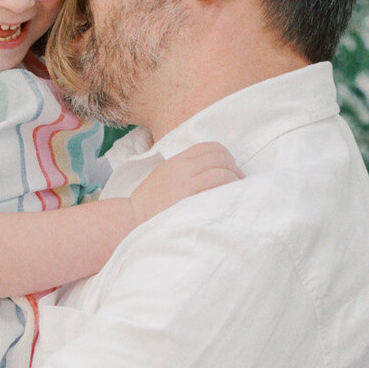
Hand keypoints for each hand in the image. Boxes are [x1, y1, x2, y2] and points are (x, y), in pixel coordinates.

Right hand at [129, 142, 243, 226]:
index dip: (225, 156)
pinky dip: (229, 188)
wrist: (131, 220)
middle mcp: (182, 167)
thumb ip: (183, 171)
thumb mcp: (164, 178)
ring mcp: (186, 181)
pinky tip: (228, 199)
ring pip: (222, 169)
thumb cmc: (148, 205)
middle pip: (220, 155)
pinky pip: (218, 183)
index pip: (209, 147)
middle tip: (238, 183)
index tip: (230, 170)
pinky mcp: (190, 196)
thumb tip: (207, 172)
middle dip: (234, 167)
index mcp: (177, 161)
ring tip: (236, 192)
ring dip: (234, 179)